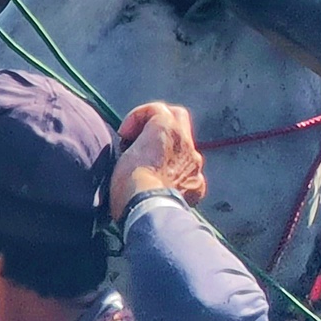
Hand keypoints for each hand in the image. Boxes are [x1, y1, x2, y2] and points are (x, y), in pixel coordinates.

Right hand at [111, 102, 207, 220]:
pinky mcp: (197, 184)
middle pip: (178, 118)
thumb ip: (136, 143)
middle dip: (160, 124)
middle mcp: (186, 142)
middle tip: (142, 140)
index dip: (137, 117)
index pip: (157, 109)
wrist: (149, 211)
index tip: (125, 135)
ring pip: (184, 148)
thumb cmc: (129, 182)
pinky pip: (189, 174)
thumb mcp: (122, 155)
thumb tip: (136, 149)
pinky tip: (164, 187)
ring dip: (169, 152)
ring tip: (150, 167)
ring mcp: (195, 164)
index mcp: (168, 129)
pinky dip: (177, 176)